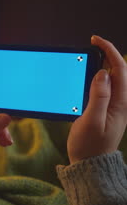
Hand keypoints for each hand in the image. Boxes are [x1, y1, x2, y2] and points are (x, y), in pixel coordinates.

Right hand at [67, 36, 126, 163]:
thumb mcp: (92, 121)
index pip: (119, 69)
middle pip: (117, 71)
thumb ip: (99, 97)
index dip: (109, 51)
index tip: (95, 40)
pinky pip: (102, 88)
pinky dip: (94, 77)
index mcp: (120, 103)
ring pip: (109, 78)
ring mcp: (112, 106)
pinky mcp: (103, 110)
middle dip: (106, 54)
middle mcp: (119, 102)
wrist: (89, 164)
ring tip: (87, 57)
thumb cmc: (89, 146)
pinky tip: (84, 77)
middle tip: (90, 45)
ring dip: (100, 64)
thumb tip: (102, 74)